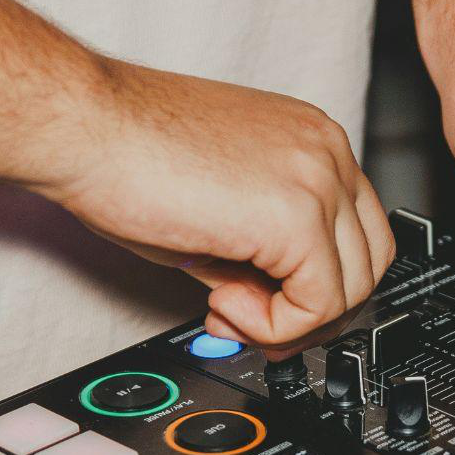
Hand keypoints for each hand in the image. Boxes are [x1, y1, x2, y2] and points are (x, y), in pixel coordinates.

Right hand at [36, 59, 393, 349]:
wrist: (85, 126)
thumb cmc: (126, 153)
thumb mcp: (219, 209)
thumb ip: (260, 253)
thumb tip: (271, 307)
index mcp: (312, 140)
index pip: (356, 231)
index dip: (312, 283)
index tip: (259, 303)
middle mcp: (327, 151)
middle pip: (369, 263)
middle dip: (312, 310)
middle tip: (249, 320)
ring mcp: (319, 179)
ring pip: (351, 290)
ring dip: (288, 321)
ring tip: (225, 304)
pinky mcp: (296, 217)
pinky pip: (318, 305)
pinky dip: (274, 327)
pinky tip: (222, 302)